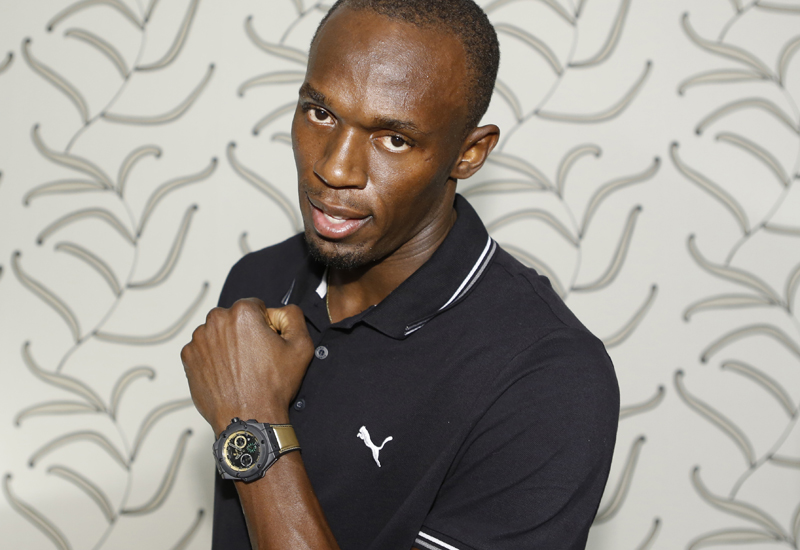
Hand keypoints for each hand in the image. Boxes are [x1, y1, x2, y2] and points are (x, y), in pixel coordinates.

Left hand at [181, 299, 313, 434]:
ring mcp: (198, 340)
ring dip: (227, 344)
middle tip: (255, 358)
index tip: (266, 344)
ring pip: (217, 333)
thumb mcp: (301, 346)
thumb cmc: (272, 387)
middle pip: (234, 318)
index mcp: (242, 313)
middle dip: (244, 332)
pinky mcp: (188, 358)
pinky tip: (227, 374)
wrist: (248, 418)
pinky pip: (203, 350)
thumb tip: (280, 311)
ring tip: (241, 368)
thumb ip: (293, 316)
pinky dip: (213, 358)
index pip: (256, 307)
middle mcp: (216, 321)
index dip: (265, 325)